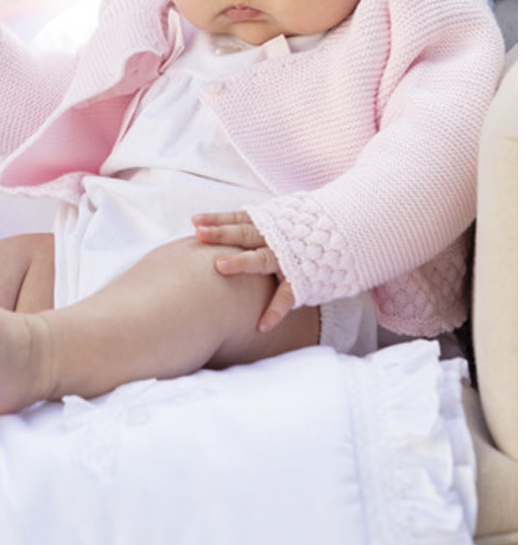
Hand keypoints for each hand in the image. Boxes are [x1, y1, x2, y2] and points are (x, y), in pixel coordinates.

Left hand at [193, 210, 294, 331]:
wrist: (350, 233)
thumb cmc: (306, 231)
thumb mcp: (282, 220)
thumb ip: (256, 226)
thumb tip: (219, 235)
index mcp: (269, 223)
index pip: (238, 218)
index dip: (217, 219)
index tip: (194, 221)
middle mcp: (276, 238)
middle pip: (244, 234)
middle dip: (221, 234)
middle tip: (199, 235)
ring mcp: (289, 257)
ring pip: (262, 258)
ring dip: (241, 262)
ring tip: (219, 268)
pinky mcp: (304, 278)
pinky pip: (288, 295)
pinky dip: (276, 311)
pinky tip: (262, 326)